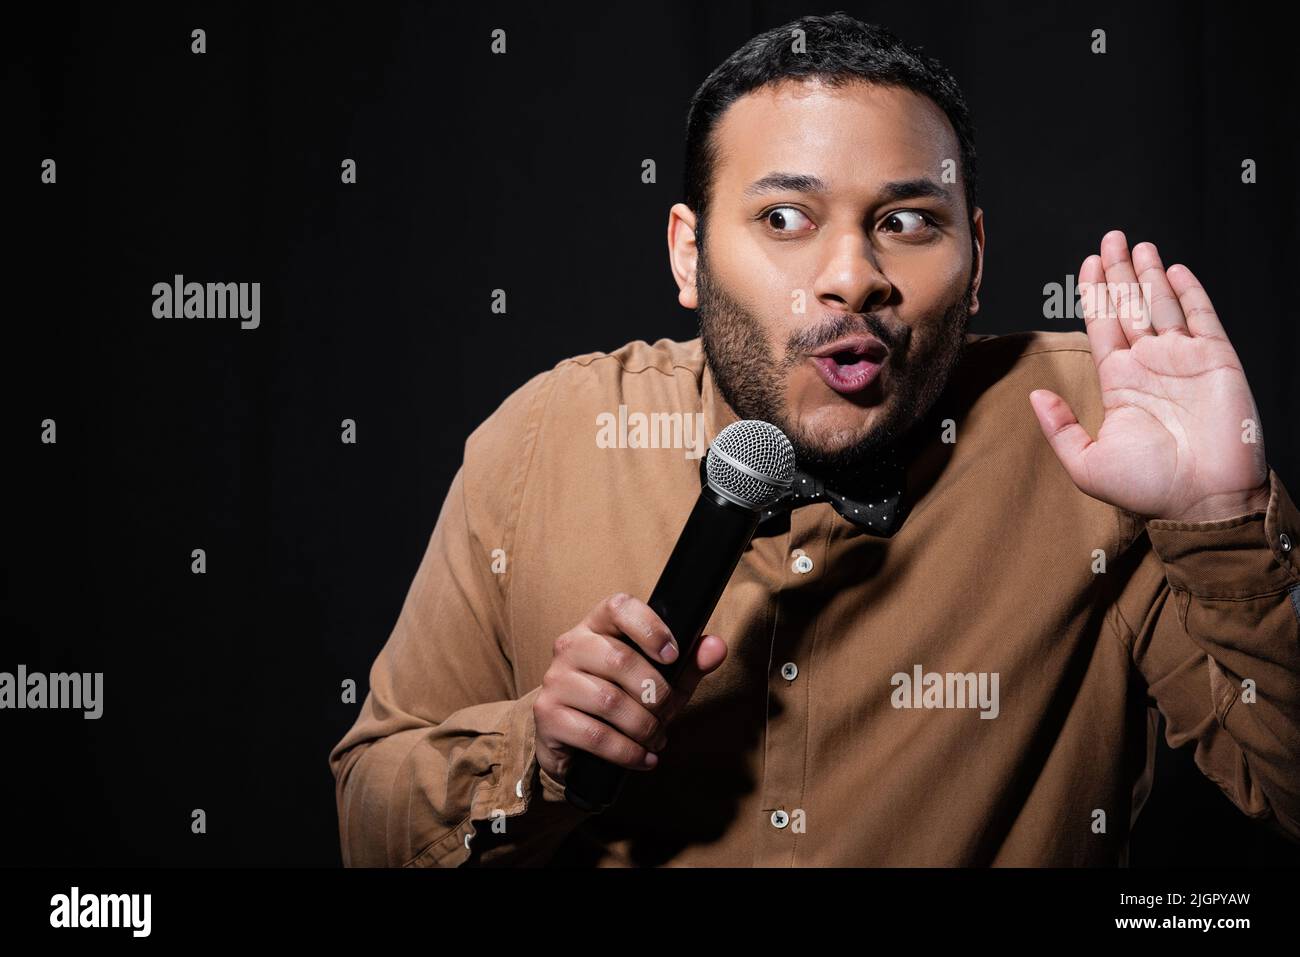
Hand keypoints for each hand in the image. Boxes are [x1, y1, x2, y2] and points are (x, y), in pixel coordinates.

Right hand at [533, 592, 727, 783]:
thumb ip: (688, 664)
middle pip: (619, 659)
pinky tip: (642, 757)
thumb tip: (716, 647)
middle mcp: (571, 646)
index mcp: (597, 625)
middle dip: (656, 694)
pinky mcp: (547, 716)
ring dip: (644, 727)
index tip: (672, 656)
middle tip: (667, 713)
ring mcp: (555, 680)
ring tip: (655, 738)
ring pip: (609, 701)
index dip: (649, 628)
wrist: (572, 739)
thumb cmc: (622, 699)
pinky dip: (627, 751)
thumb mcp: (660, 680)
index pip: (619, 607)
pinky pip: (595, 734)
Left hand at [1029, 230, 1269, 522]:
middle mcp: (1151, 366)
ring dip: (1150, 273)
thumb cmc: (1147, 489)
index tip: (1086, 264)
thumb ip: (1058, 427)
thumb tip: (1034, 395)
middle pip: (1131, 305)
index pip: (1104, 326)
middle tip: (1110, 238)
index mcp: (1120, 383)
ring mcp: (1184, 360)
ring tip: (1136, 245)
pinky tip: (1174, 269)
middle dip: (1120, 271)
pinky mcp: (1216, 360)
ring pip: (1163, 304)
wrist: (1202, 502)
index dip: (1096, 294)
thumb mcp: (1085, 462)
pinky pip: (1202, 317)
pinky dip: (1188, 292)